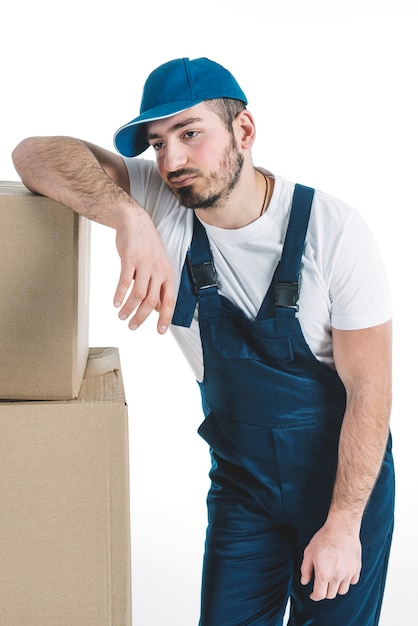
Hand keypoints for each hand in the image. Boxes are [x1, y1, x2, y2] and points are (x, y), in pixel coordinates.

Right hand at [113, 207, 174, 333]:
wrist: (135, 222)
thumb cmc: (146, 247)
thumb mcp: (158, 267)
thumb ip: (158, 287)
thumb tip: (159, 309)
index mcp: (167, 274)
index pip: (169, 301)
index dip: (165, 318)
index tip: (160, 332)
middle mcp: (158, 271)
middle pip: (152, 301)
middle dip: (142, 317)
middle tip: (132, 326)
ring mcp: (145, 264)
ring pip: (139, 294)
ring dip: (129, 309)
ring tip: (122, 316)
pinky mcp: (130, 259)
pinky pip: (125, 281)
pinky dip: (120, 294)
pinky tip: (115, 303)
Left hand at [300, 521, 361, 600]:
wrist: (341, 528)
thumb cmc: (323, 538)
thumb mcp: (309, 552)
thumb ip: (305, 569)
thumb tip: (304, 582)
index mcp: (323, 574)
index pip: (320, 595)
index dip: (314, 596)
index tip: (313, 595)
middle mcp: (337, 577)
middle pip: (331, 595)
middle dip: (324, 591)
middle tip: (321, 584)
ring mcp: (348, 574)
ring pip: (342, 591)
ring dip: (336, 588)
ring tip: (332, 578)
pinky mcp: (356, 569)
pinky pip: (352, 582)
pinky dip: (347, 581)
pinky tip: (342, 573)